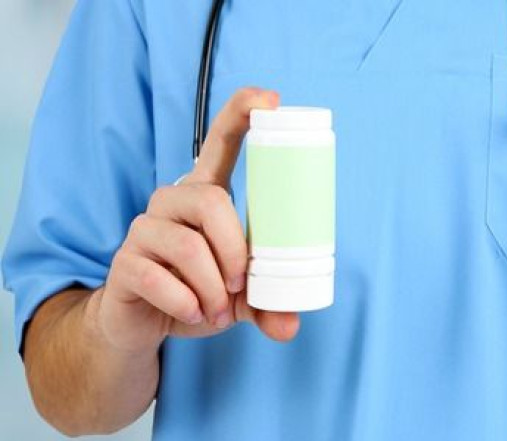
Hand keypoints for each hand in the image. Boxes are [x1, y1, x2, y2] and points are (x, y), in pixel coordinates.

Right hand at [97, 88, 298, 354]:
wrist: (143, 323)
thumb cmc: (196, 291)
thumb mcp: (238, 296)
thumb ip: (266, 304)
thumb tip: (291, 326)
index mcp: (205, 195)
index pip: (220, 141)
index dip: (242, 113)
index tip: (271, 99)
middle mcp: (172, 202)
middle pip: (210, 201)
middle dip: (234, 249)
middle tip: (240, 286)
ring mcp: (144, 229)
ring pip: (186, 245)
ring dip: (211, 285)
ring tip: (218, 309)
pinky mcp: (123, 262)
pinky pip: (157, 277)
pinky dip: (184, 302)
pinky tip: (192, 313)